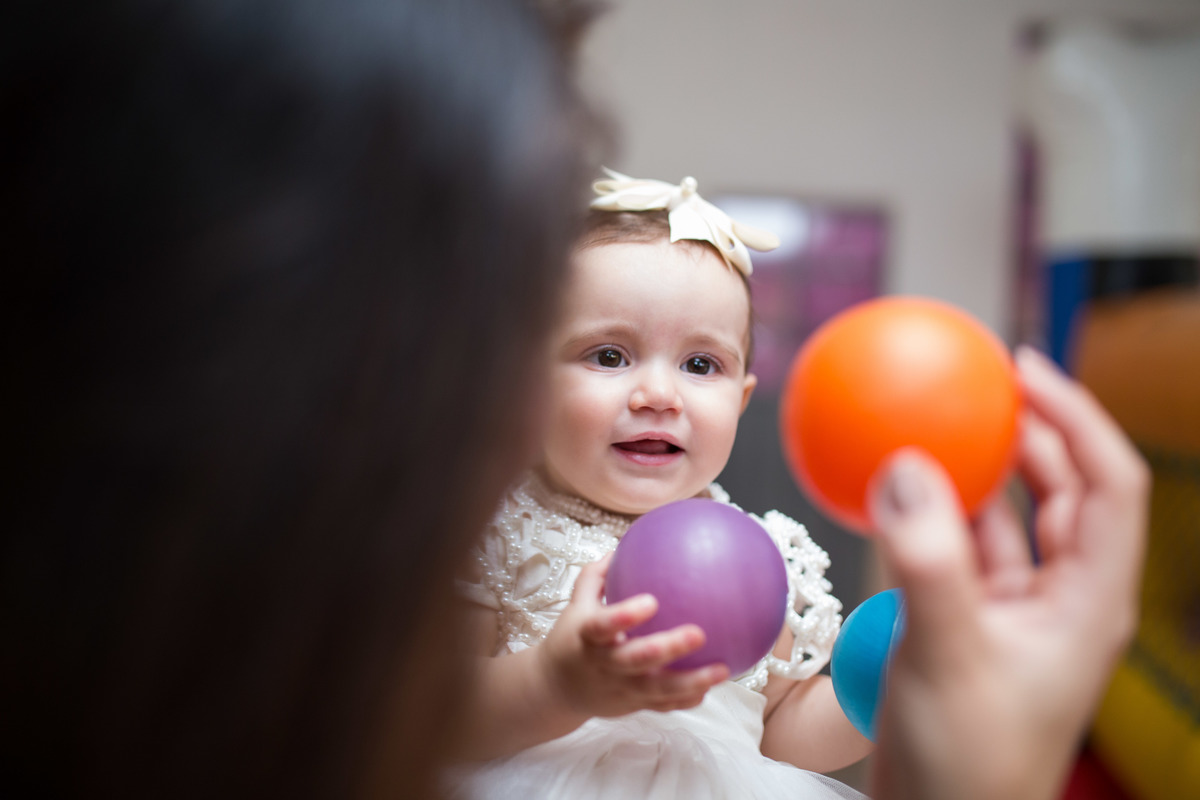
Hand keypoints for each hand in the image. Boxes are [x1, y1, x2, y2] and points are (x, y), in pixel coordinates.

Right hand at [538, 554, 729, 717]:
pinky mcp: (632, 705)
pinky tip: (711, 688)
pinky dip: (686, 700)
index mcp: (588, 637)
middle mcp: (605, 665)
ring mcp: (620, 688)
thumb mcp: (575, 605)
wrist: (555, 688)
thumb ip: (596, 576)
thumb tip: (622, 545)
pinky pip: (662, 705)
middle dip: (668, 649)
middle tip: (700, 633)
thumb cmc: (572, 638)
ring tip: (723, 670)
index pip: (604, 626)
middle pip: (636, 660)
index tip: (652, 601)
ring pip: (657, 689)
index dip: (625, 616)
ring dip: (691, 681)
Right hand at [868, 346, 1149, 799]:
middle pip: (1062, 487)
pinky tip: (893, 490)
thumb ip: (928, 558)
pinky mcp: (971, 620)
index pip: (1108, 483)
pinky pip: (956, 547)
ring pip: (1008, 516)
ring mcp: (1016, 609)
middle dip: (1027, 428)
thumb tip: (903, 466)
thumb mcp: (948, 652)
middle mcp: (1060, 597)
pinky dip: (930, 512)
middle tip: (975, 379)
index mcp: (1088, 599)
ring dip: (975, 468)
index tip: (1022, 367)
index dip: (1076, 414)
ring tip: (933, 420)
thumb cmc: (968, 759)